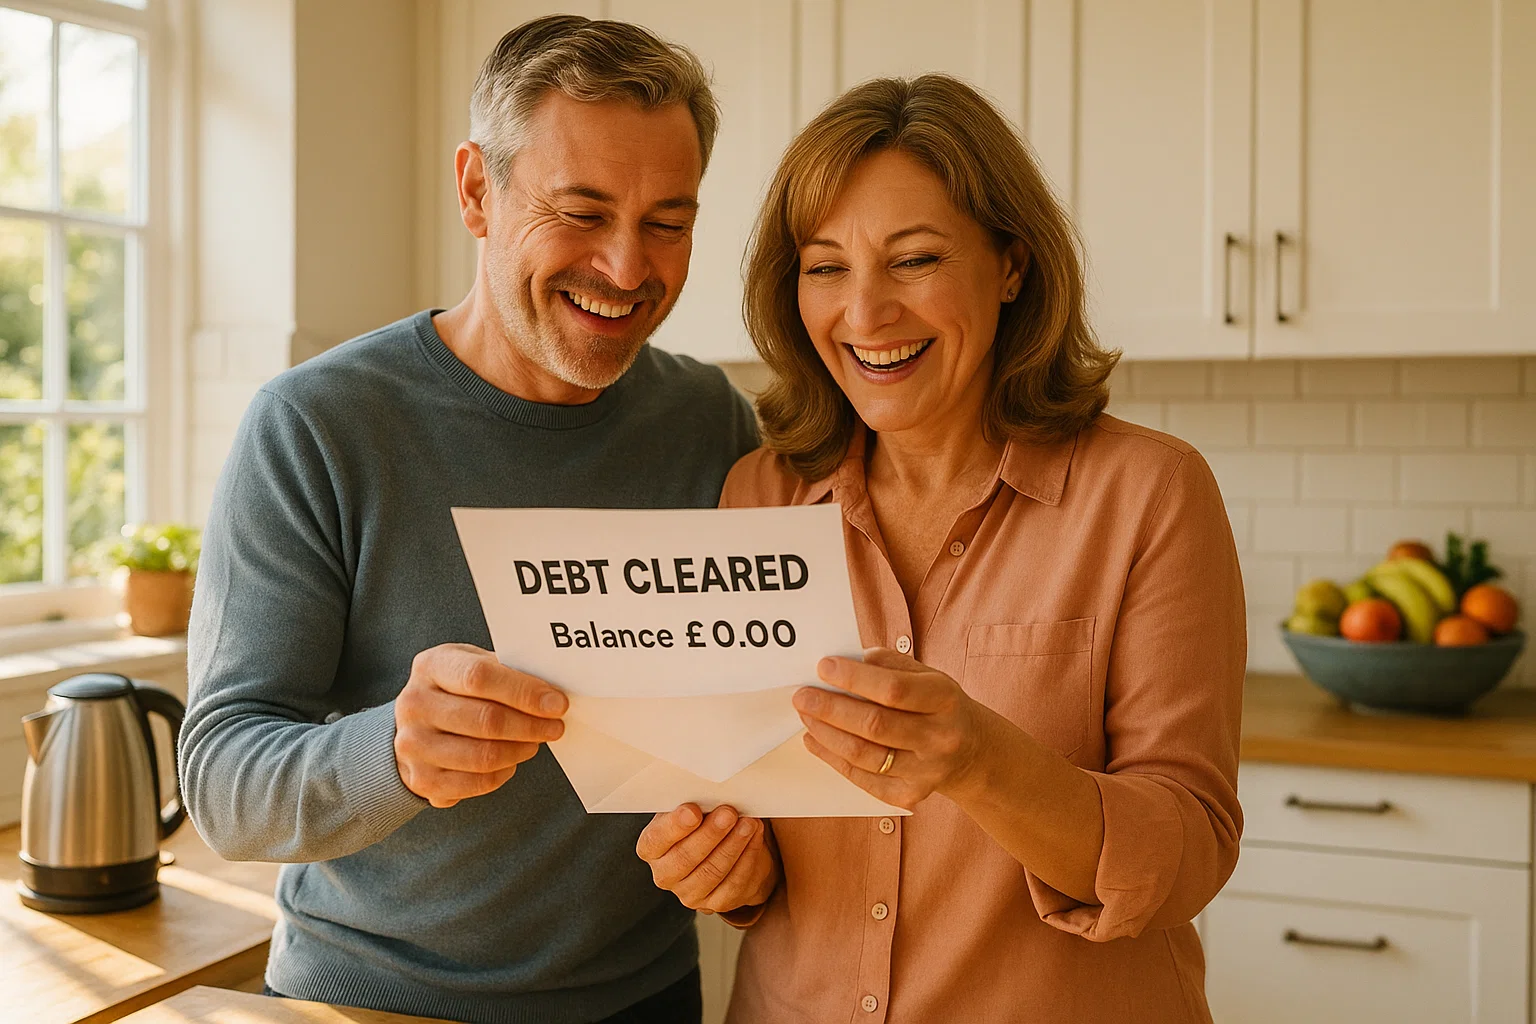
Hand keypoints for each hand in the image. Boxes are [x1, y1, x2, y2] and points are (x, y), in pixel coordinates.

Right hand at [394, 643, 567, 807]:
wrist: (415, 725)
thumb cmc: (455, 690)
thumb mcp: (473, 664)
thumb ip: (506, 672)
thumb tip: (551, 693)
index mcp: (430, 667)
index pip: (479, 676)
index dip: (524, 692)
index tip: (556, 703)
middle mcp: (415, 705)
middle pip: (485, 719)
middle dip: (531, 725)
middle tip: (555, 726)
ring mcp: (414, 745)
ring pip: (484, 756)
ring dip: (521, 750)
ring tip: (534, 742)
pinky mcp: (422, 780)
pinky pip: (477, 783)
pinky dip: (503, 773)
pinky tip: (510, 760)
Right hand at [636, 804, 779, 914]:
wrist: (726, 847)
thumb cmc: (704, 821)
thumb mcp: (693, 807)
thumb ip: (693, 801)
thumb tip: (708, 790)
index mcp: (652, 847)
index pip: (656, 840)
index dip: (675, 826)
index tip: (694, 811)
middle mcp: (665, 874)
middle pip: (685, 858)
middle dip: (710, 834)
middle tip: (728, 813)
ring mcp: (689, 893)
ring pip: (712, 872)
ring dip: (733, 845)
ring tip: (748, 823)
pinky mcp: (715, 903)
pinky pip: (734, 883)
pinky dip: (748, 857)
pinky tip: (754, 838)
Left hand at [794, 647, 990, 809]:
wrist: (972, 752)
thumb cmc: (938, 705)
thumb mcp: (926, 675)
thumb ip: (889, 664)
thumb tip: (846, 659)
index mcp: (944, 699)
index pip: (894, 690)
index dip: (854, 678)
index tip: (823, 666)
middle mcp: (939, 738)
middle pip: (875, 725)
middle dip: (831, 709)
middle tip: (802, 695)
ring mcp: (926, 771)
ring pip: (865, 756)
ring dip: (827, 734)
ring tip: (805, 716)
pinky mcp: (910, 795)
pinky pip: (864, 779)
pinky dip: (834, 759)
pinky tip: (815, 741)